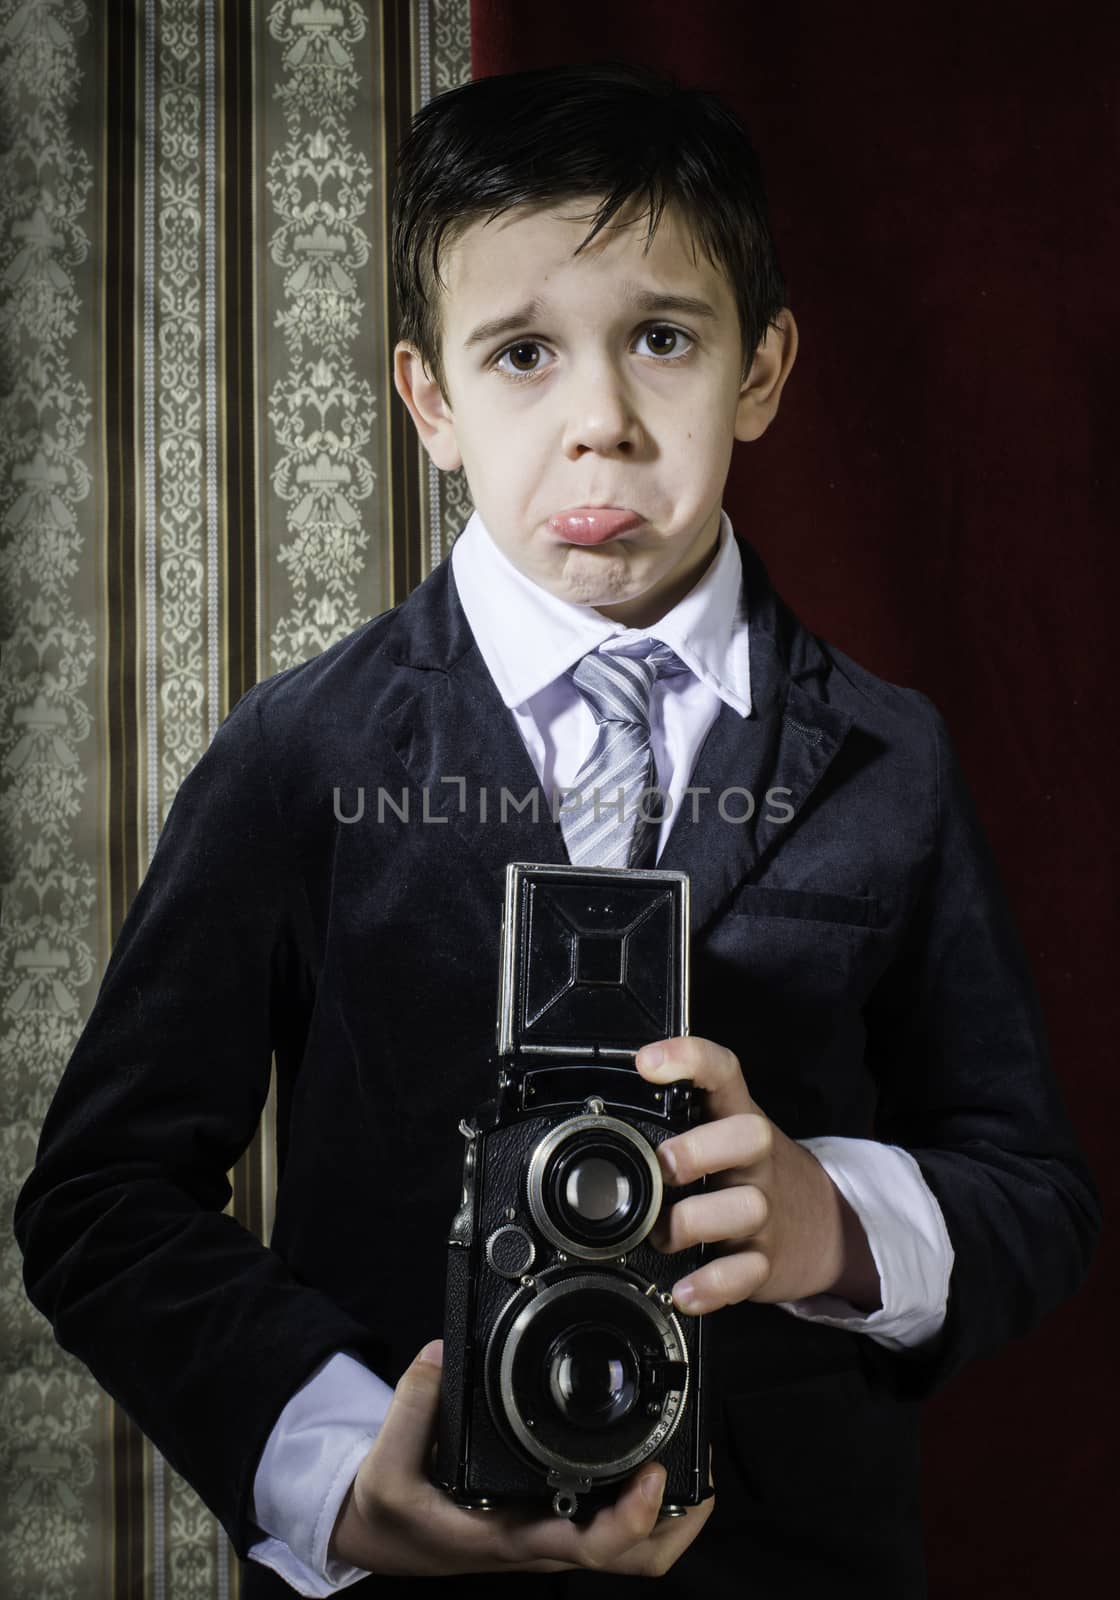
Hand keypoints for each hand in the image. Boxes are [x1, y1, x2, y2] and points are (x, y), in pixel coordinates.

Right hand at [329, 1340, 714, 1576]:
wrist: (384, 1537)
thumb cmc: (393, 1511)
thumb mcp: (387, 1465)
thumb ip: (414, 1406)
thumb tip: (441, 1354)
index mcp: (516, 1534)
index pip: (594, 1546)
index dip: (635, 1518)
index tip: (654, 1473)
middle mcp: (547, 1540)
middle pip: (639, 1558)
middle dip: (682, 1520)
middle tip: (700, 1467)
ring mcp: (555, 1532)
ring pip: (636, 1547)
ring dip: (673, 1510)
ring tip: (689, 1454)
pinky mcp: (554, 1517)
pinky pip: (614, 1519)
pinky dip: (645, 1497)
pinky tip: (649, 1454)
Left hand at [636, 1036, 880, 1311]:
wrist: (827, 1225)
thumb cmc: (752, 1172)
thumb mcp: (726, 1134)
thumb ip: (680, 1120)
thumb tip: (608, 1112)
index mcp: (740, 1119)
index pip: (723, 1073)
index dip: (689, 1059)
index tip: (647, 1063)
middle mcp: (757, 1160)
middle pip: (750, 1135)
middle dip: (700, 1148)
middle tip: (663, 1166)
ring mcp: (766, 1210)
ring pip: (746, 1207)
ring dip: (693, 1222)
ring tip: (661, 1234)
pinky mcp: (767, 1261)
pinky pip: (745, 1274)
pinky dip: (712, 1286)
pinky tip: (684, 1291)